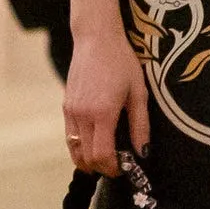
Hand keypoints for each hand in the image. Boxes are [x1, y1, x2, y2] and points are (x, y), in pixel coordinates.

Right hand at [62, 31, 149, 173]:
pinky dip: (80, 147)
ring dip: (88, 160)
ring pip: (74, 149)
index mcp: (102, 113)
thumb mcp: (138, 92)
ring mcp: (70, 111)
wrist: (95, 39)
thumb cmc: (121, 62)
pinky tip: (93, 144)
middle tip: (118, 166)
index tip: (124, 169)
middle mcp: (82, 115)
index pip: (101, 155)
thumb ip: (140, 125)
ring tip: (105, 159)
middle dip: (101, 168)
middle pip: (86, 157)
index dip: (112, 169)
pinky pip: (70, 136)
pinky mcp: (66, 106)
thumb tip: (143, 152)